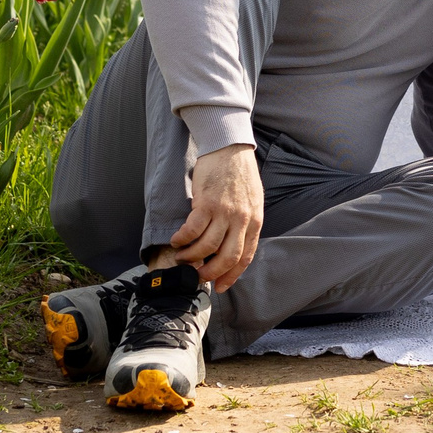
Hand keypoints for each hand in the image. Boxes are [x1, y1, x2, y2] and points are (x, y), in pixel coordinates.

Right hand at [166, 143, 262, 289]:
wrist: (229, 147)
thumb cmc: (239, 173)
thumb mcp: (252, 200)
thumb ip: (245, 223)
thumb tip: (231, 245)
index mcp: (255, 221)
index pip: (245, 256)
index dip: (231, 275)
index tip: (220, 285)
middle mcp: (242, 219)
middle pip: (227, 257)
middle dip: (210, 272)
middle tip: (198, 276)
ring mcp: (224, 212)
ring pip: (207, 247)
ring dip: (191, 257)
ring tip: (182, 257)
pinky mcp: (206, 203)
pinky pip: (192, 230)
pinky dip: (182, 239)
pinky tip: (177, 240)